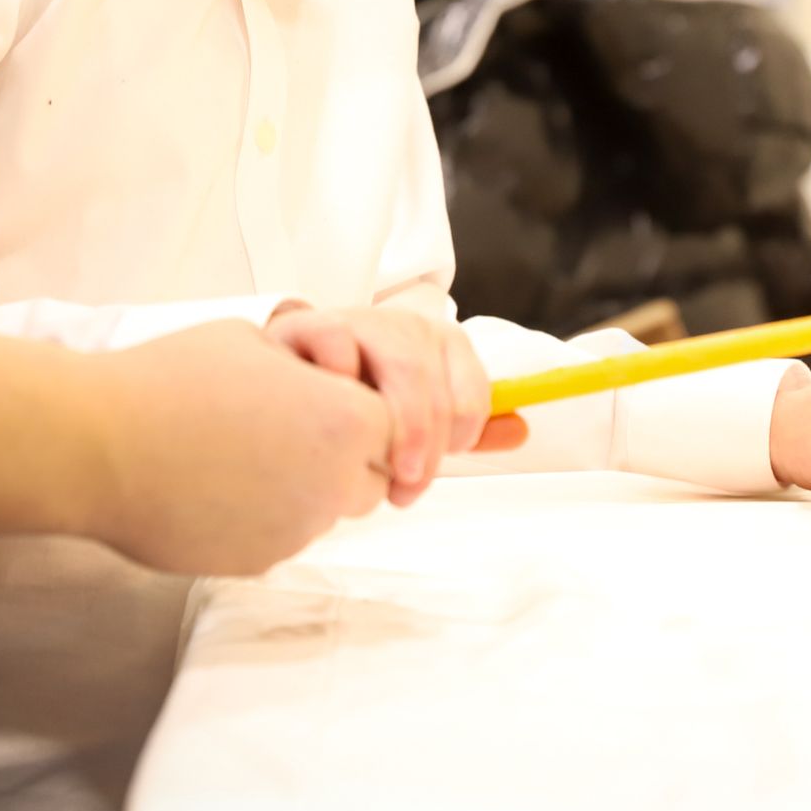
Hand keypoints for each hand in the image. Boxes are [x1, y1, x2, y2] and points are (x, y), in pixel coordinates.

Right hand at [86, 320, 395, 574]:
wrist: (94, 445)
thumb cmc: (172, 379)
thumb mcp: (256, 341)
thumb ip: (312, 364)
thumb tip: (331, 373)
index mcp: (345, 422)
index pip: (395, 426)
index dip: (360, 409)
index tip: (322, 398)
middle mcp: (332, 484)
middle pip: (371, 478)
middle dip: (346, 455)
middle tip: (287, 425)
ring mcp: (295, 531)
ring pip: (328, 512)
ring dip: (306, 487)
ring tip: (246, 453)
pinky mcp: (257, 561)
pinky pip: (283, 536)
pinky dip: (264, 516)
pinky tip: (217, 486)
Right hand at [266, 305, 524, 505]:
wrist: (289, 370)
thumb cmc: (357, 399)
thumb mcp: (415, 416)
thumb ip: (463, 427)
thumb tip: (520, 431)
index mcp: (441, 346)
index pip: (472, 395)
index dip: (456, 440)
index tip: (426, 472)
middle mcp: (407, 328)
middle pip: (437, 386)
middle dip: (422, 445)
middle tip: (402, 488)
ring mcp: (363, 322)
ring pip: (401, 364)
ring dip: (389, 425)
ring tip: (369, 465)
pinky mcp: (314, 323)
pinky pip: (337, 343)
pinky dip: (337, 384)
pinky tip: (325, 413)